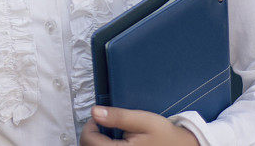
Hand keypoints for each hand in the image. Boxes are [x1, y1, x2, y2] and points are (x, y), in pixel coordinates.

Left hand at [79, 106, 199, 145]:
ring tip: (110, 133)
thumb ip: (118, 116)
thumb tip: (95, 112)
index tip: (98, 117)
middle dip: (92, 134)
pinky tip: (115, 141)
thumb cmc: (165, 135)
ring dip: (97, 141)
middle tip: (103, 124)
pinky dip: (104, 145)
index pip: (89, 141)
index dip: (90, 125)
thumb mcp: (142, 120)